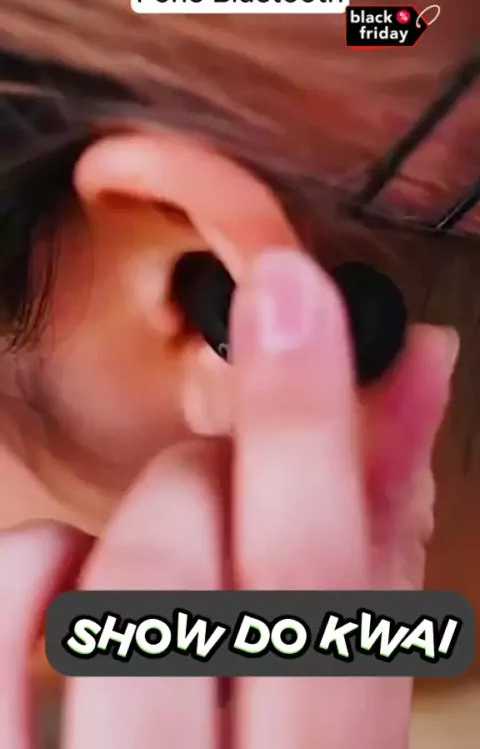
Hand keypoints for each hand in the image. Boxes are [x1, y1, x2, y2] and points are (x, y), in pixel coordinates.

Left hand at [0, 250, 457, 748]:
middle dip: (210, 476)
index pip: (316, 584)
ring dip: (143, 514)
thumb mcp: (349, 683)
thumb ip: (381, 534)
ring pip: (84, 580)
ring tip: (168, 557)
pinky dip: (35, 563)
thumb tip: (418, 374)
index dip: (308, 421)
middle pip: (177, 562)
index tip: (292, 291)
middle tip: (227, 482)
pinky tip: (70, 584)